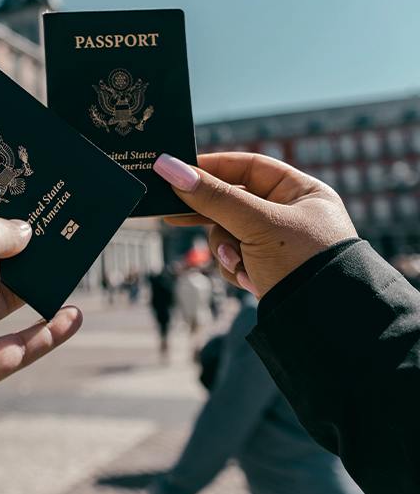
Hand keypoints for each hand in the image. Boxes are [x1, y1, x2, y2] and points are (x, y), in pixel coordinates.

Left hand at [0, 213, 82, 451]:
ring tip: (70, 267)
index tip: (16, 198)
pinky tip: (74, 317)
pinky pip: (16, 349)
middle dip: (16, 249)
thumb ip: (1, 230)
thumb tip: (23, 231)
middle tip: (52, 230)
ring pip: (1, 304)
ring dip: (35, 289)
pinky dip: (46, 335)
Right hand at [153, 152, 356, 297]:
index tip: (178, 171)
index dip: (213, 167)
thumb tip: (169, 167)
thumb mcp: (256, 224)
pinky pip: (234, 257)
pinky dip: (236, 267)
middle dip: (211, 216)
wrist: (324, 326)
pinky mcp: (267, 268)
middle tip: (173, 214)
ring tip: (239, 263)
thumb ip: (212, 196)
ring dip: (226, 249)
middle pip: (233, 202)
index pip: (248, 167)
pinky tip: (250, 280)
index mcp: (301, 192)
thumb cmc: (303, 263)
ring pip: (228, 232)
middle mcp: (291, 214)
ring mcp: (277, 243)